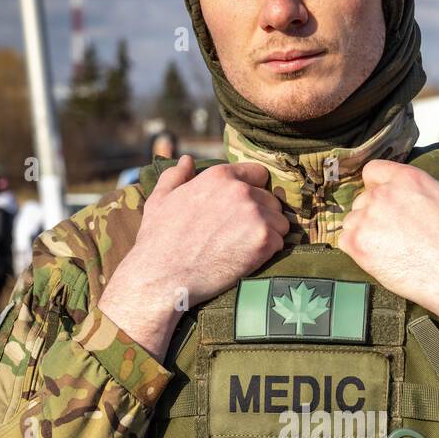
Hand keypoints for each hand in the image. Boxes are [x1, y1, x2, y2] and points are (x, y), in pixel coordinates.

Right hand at [98, 154, 289, 361]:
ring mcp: (254, 215)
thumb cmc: (158, 240)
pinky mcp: (263, 240)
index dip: (254, 191)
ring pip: (280, 222)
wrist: (163, 277)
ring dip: (269, 235)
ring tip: (246, 249)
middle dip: (262, 216)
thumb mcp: (159, 200)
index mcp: (219, 176)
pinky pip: (280, 242)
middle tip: (242, 236)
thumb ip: (175, 177)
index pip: (258, 174)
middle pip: (271, 200)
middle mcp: (240, 191)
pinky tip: (249, 260)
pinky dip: (269, 253)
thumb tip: (186, 160)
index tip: (244, 210)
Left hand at [338, 151, 438, 332]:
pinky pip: (344, 241)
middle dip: (374, 213)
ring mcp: (368, 219)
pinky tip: (378, 258)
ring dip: (364, 232)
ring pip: (352, 220)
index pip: (373, 171)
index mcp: (408, 179)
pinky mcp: (359, 245)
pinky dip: (356, 249)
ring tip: (388, 248)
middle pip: (362, 198)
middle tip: (394, 234)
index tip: (389, 203)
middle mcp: (384, 194)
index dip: (378, 186)